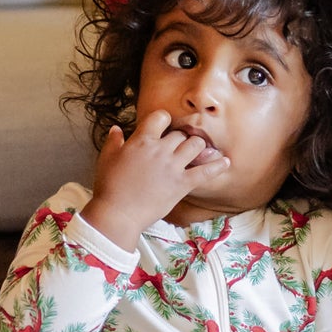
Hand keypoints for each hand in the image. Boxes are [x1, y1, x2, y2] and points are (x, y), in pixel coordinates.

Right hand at [80, 111, 227, 249]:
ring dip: (197, 147)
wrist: (118, 214)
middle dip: (180, 138)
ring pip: (196, 145)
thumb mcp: (106, 159)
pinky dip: (217, 166)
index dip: (164, 120)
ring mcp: (173, 166)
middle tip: (178, 147)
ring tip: (196, 152)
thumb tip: (117, 128)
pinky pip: (206, 171)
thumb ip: (113, 141)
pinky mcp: (182, 184)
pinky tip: (225, 162)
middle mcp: (160, 149)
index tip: (164, 127)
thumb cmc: (109, 186)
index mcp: (142, 140)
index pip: (161, 117)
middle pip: (180, 134)